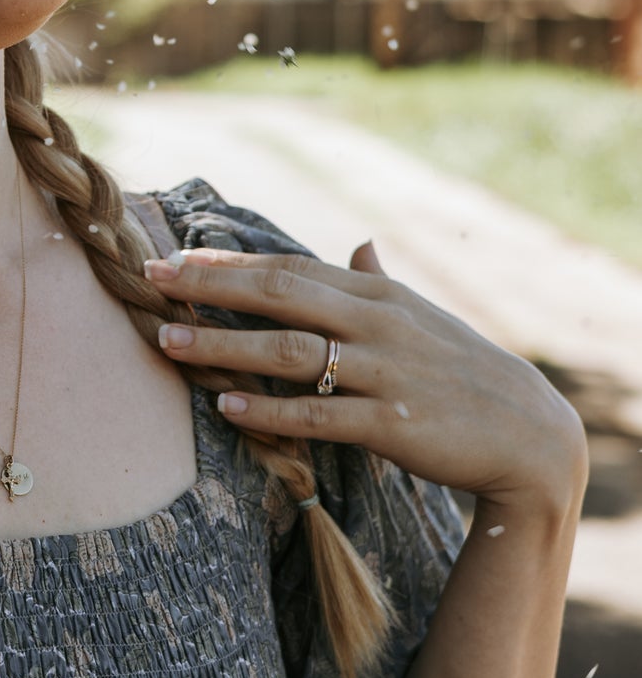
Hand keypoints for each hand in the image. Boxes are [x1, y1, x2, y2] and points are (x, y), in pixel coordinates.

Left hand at [145, 240, 587, 515]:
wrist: (527, 432)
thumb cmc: (463, 370)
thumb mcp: (422, 315)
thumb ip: (378, 281)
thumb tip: (359, 244)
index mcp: (376, 294)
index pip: (289, 267)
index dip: (228, 262)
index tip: (174, 259)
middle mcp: (376, 323)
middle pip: (279, 293)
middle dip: (210, 287)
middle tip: (152, 283)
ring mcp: (383, 372)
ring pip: (288, 352)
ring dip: (223, 346)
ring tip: (169, 343)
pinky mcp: (390, 424)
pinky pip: (318, 414)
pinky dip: (269, 410)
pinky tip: (226, 407)